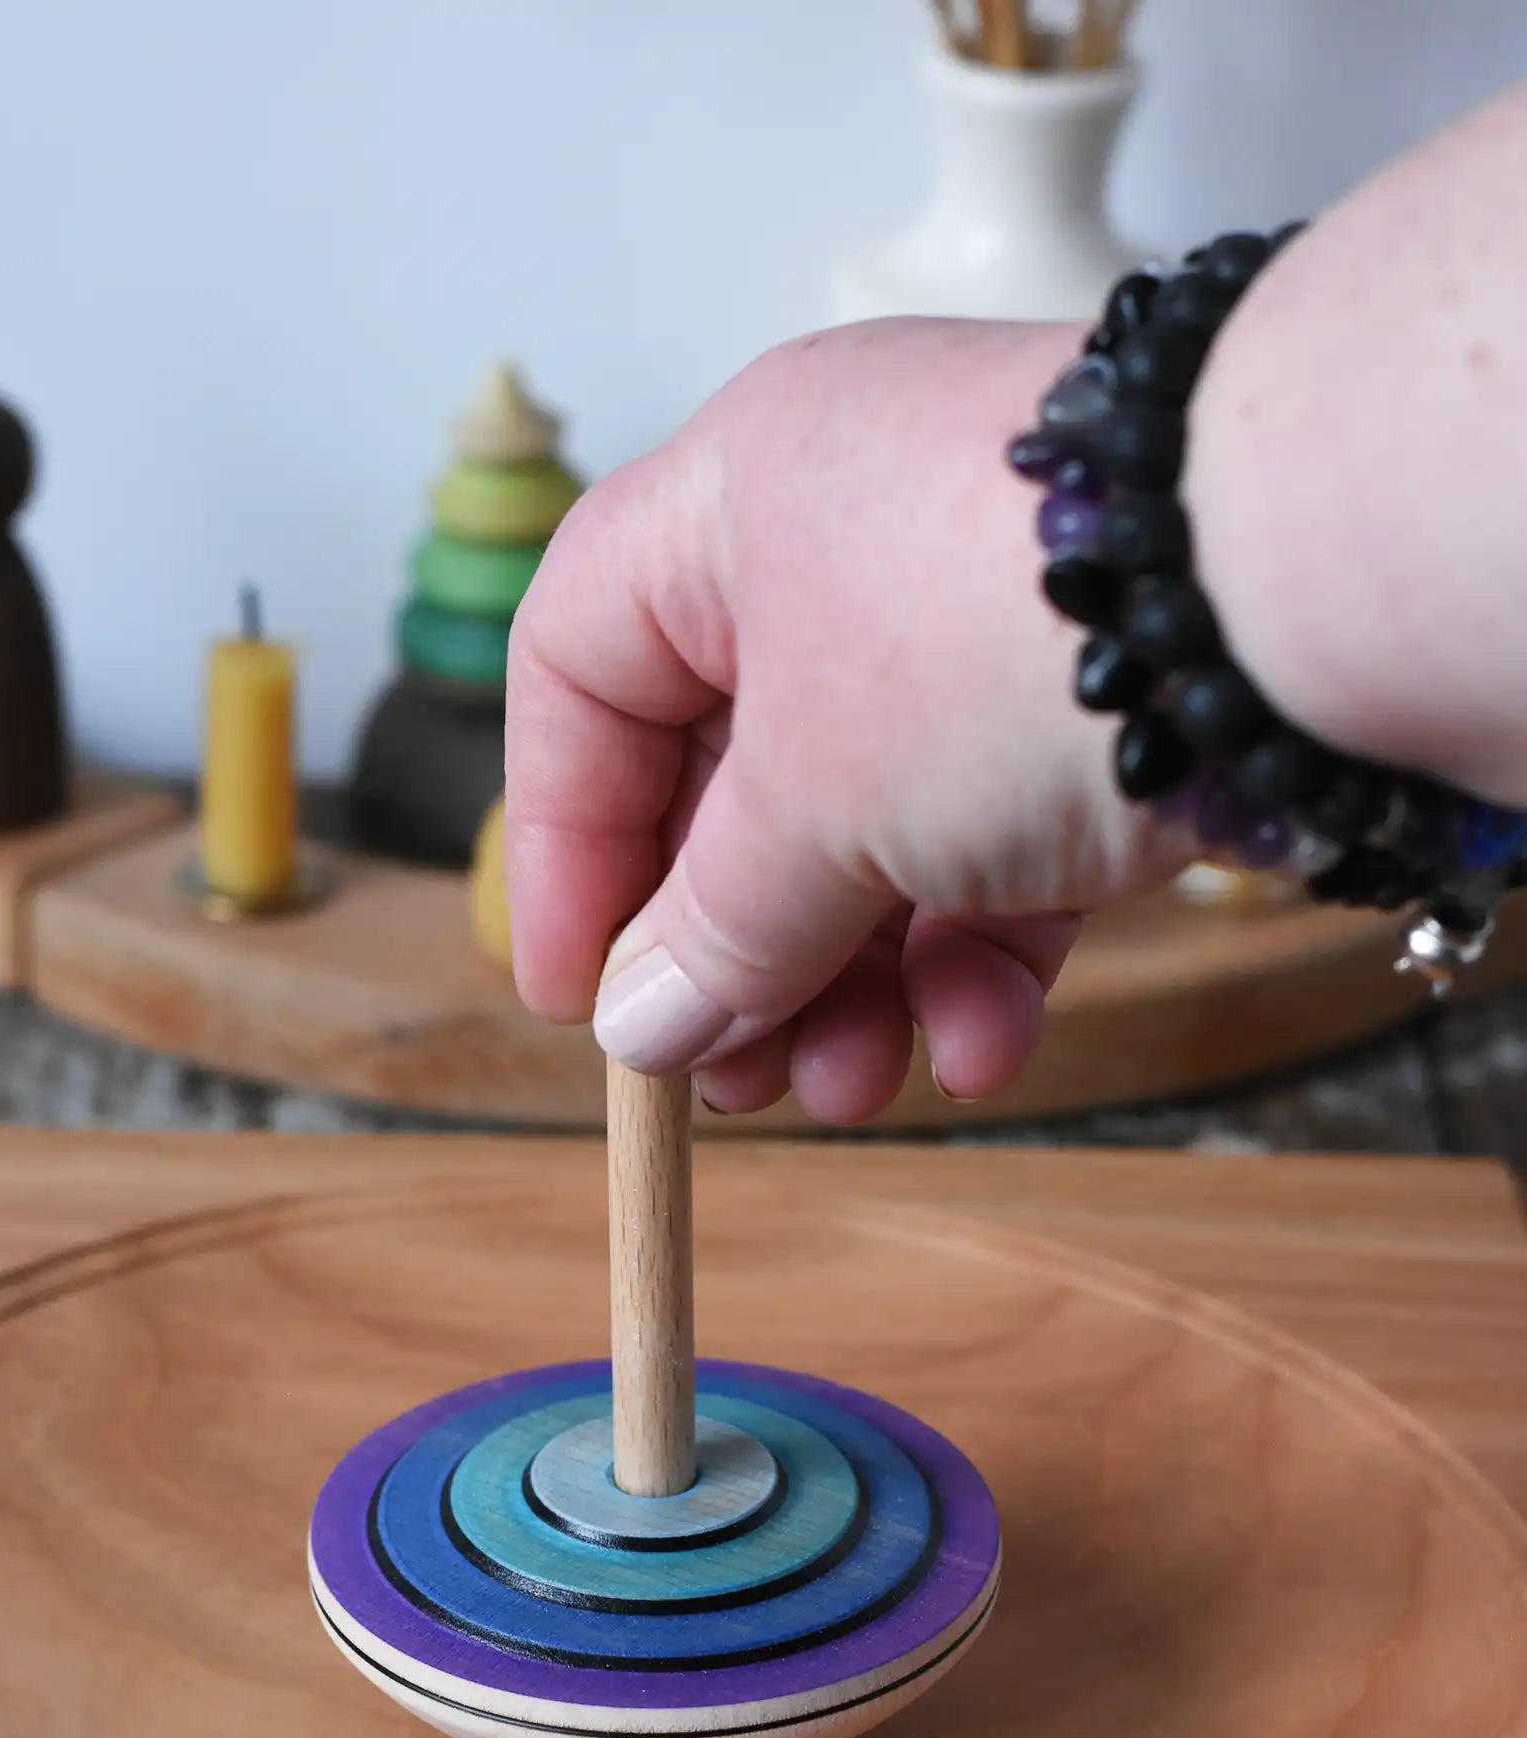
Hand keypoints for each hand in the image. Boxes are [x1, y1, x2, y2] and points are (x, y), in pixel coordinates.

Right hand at [505, 317, 1184, 1123]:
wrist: (1316, 584)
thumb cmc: (1011, 631)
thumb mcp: (815, 804)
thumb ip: (717, 925)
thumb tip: (645, 1025)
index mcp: (731, 507)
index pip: (581, 670)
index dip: (561, 840)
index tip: (581, 990)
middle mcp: (848, 548)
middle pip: (733, 779)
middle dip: (731, 951)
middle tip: (728, 1078)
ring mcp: (979, 630)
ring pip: (867, 833)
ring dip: (847, 982)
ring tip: (843, 1090)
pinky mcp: (1097, 709)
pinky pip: (996, 846)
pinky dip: (976, 960)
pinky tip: (979, 1052)